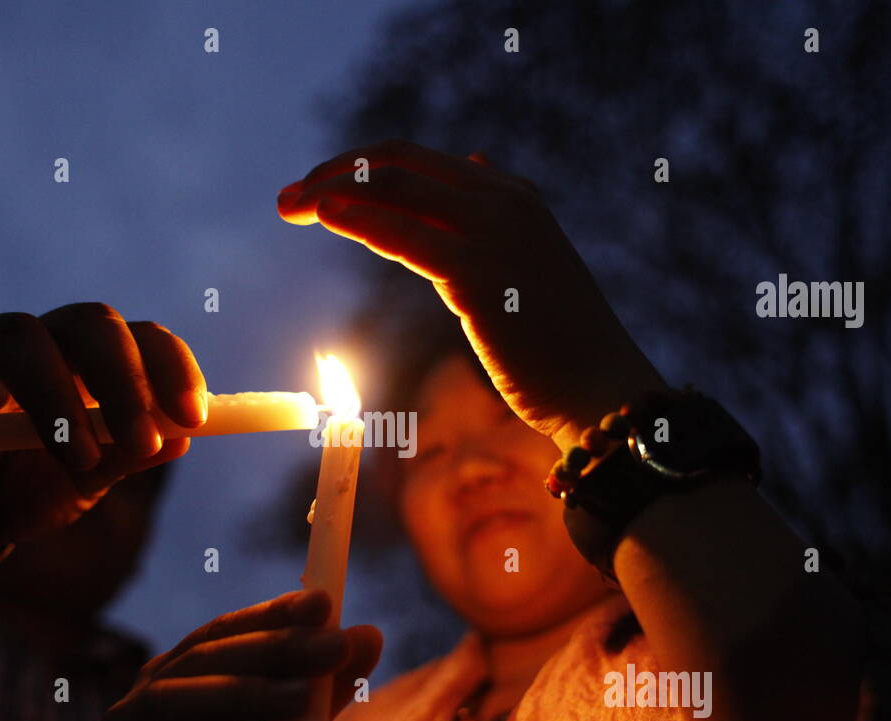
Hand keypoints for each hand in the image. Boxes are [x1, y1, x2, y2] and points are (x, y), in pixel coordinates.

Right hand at [0, 303, 205, 556]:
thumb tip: (183, 438)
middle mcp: (38, 346)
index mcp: (88, 364)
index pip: (140, 338)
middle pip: (90, 323)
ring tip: (78, 459)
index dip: (173, 367)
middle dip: (126, 380)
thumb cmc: (20, 493)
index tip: (195, 417)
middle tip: (142, 440)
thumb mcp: (84, 484)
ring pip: (22, 337)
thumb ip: (127, 458)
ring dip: (59, 396)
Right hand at [101, 590, 382, 720]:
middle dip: (270, 648)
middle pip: (199, 661)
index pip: (220, 633)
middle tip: (333, 644)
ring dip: (243, 691)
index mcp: (174, 681)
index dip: (270, 614)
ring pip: (173, 705)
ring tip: (305, 694)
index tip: (323, 601)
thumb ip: (326, 689)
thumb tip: (371, 632)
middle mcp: (140, 710)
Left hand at [278, 140, 664, 445]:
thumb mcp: (531, 264)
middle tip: (288, 197)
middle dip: (337, 171)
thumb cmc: (563, 343)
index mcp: (514, 197)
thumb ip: (496, 218)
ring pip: (395, 187)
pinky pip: (403, 233)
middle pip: (400, 162)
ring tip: (289, 204)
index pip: (421, 160)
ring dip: (333, 190)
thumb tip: (476, 163)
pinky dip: (359, 217)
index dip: (363, 166)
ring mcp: (494, 232)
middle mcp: (504, 201)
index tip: (320, 188)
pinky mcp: (478, 274)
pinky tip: (325, 215)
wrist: (602, 390)